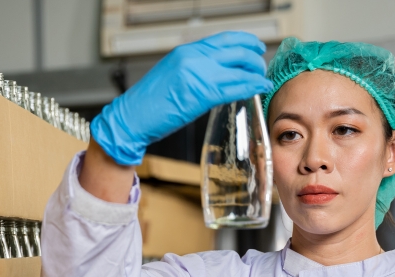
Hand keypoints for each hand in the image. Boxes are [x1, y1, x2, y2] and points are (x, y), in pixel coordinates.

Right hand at [91, 31, 272, 165]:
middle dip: (255, 57)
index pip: (223, 39)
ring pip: (240, 68)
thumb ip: (193, 70)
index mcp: (185, 52)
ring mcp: (198, 75)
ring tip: (263, 79)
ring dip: (256, 73)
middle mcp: (193, 58)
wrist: (131, 118)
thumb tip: (216, 74)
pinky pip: (235, 87)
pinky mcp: (202, 95)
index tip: (255, 47)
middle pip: (236, 50)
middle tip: (261, 66)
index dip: (245, 41)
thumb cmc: (148, 103)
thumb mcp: (171, 75)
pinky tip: (260, 88)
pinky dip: (252, 86)